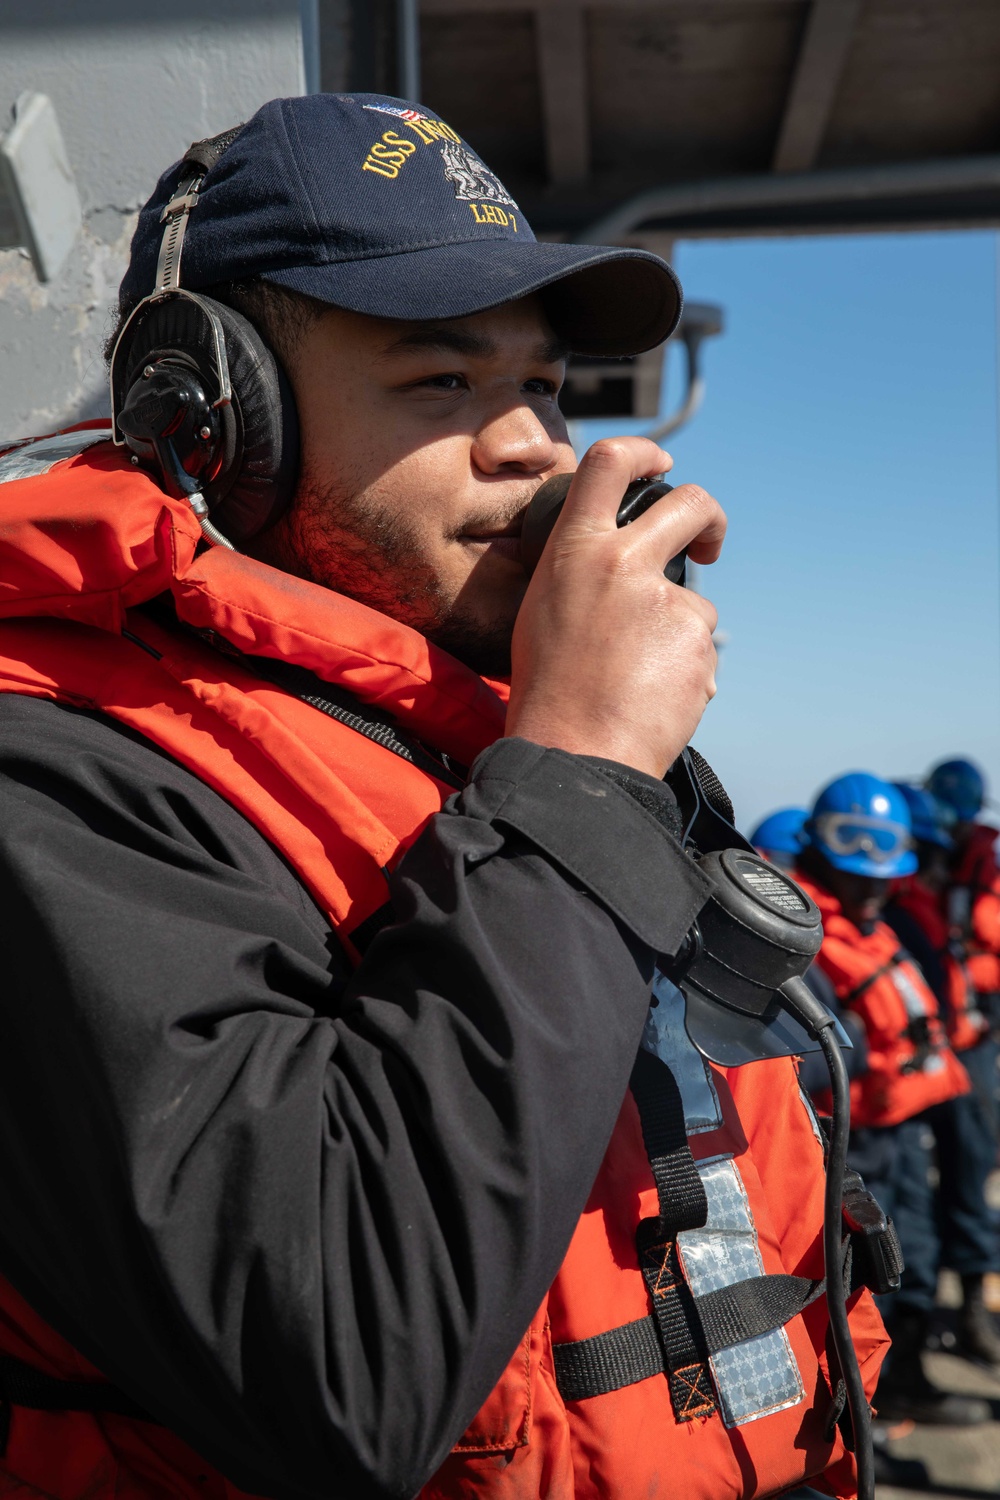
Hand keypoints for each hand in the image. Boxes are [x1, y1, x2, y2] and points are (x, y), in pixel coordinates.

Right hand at [505, 437, 725, 779]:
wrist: (574, 751)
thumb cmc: (549, 690)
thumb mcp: (545, 608)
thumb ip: (583, 571)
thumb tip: (623, 559)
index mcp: (574, 550)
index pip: (609, 462)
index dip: (644, 452)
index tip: (662, 462)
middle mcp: (621, 562)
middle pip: (691, 502)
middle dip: (710, 518)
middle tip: (708, 547)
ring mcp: (664, 601)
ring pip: (692, 603)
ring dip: (676, 635)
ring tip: (635, 680)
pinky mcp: (695, 640)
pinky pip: (698, 649)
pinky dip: (683, 672)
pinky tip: (651, 698)